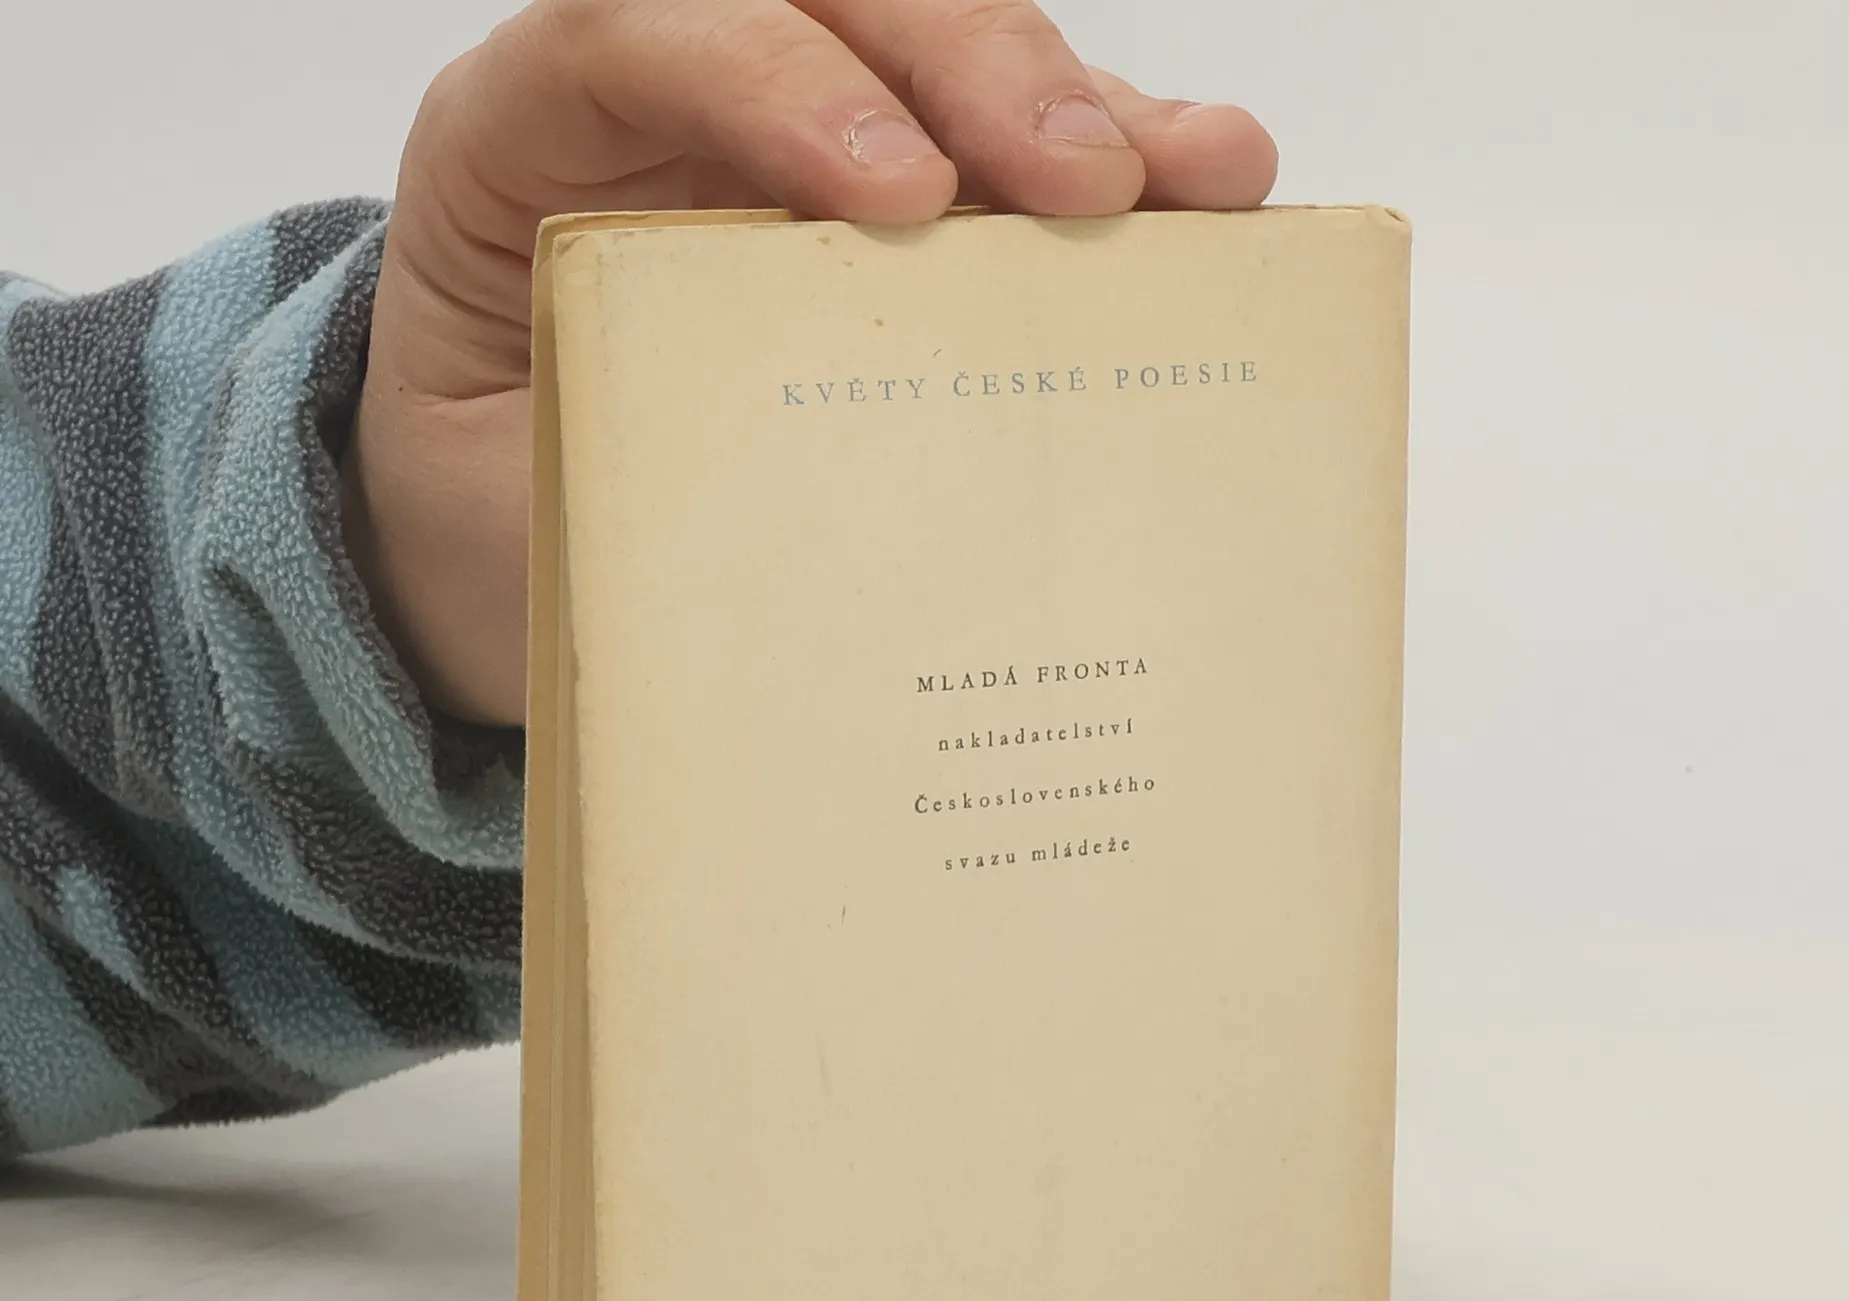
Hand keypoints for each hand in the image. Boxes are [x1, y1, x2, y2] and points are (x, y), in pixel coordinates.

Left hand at [342, 0, 1278, 727]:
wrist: (487, 537)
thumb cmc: (491, 512)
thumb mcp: (508, 508)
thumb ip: (612, 485)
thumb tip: (794, 544)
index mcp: (522, 141)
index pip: (634, 33)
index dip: (774, 82)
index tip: (902, 196)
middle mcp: (663, 106)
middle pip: (826, 2)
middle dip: (970, 70)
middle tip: (1087, 184)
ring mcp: (786, 136)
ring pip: (937, 51)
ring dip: (1076, 104)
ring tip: (1205, 179)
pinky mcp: (879, 199)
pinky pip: (998, 155)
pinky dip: (1107, 166)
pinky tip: (1207, 199)